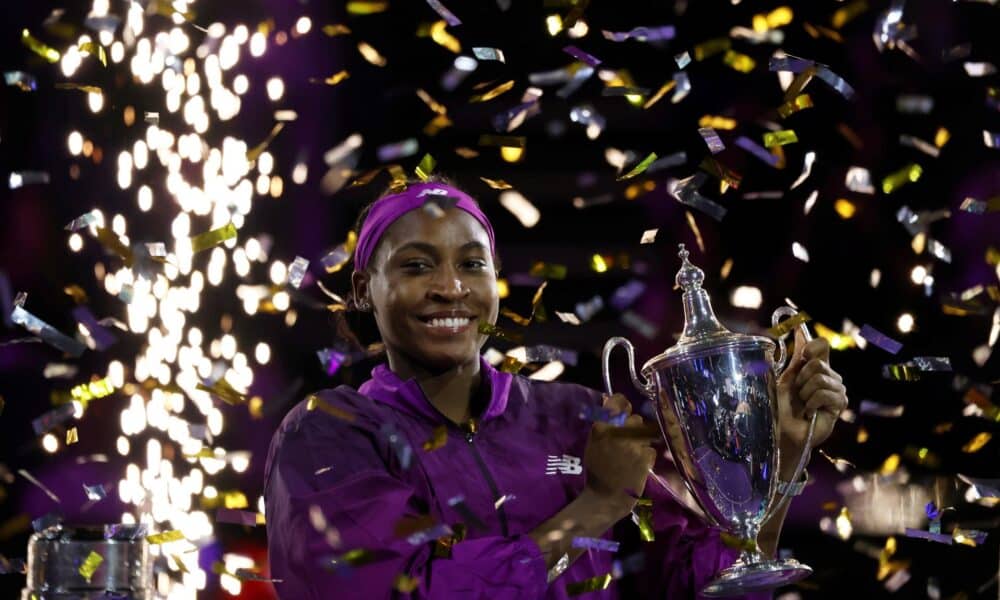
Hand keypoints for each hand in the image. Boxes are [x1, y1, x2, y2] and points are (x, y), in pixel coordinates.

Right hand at [582, 393, 656, 516]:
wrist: (605, 498)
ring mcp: (633, 444)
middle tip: (628, 439)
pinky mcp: (646, 457)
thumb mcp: (593, 444)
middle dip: (633, 427)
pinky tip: (639, 463)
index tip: (623, 410)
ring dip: (641, 440)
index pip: (619, 401)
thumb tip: (609, 401)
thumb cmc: (596, 471)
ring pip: (645, 432)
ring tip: (634, 452)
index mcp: (602, 428)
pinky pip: (650, 448)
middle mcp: (619, 432)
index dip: (622, 405)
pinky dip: (646, 455)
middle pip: (635, 418)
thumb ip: (602, 424)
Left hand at [776, 328, 847, 476]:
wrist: (783, 431)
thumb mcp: (785, 378)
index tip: (801, 356)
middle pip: (817, 363)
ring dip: (804, 393)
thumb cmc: (781, 407)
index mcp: (815, 367)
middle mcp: (829, 376)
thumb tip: (798, 329)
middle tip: (797, 394)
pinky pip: (824, 393)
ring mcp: (837, 390)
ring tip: (803, 404)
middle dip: (800, 379)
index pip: (822, 345)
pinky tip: (810, 412)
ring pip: (820, 378)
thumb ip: (795, 358)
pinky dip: (811, 402)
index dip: (811, 347)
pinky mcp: (840, 404)